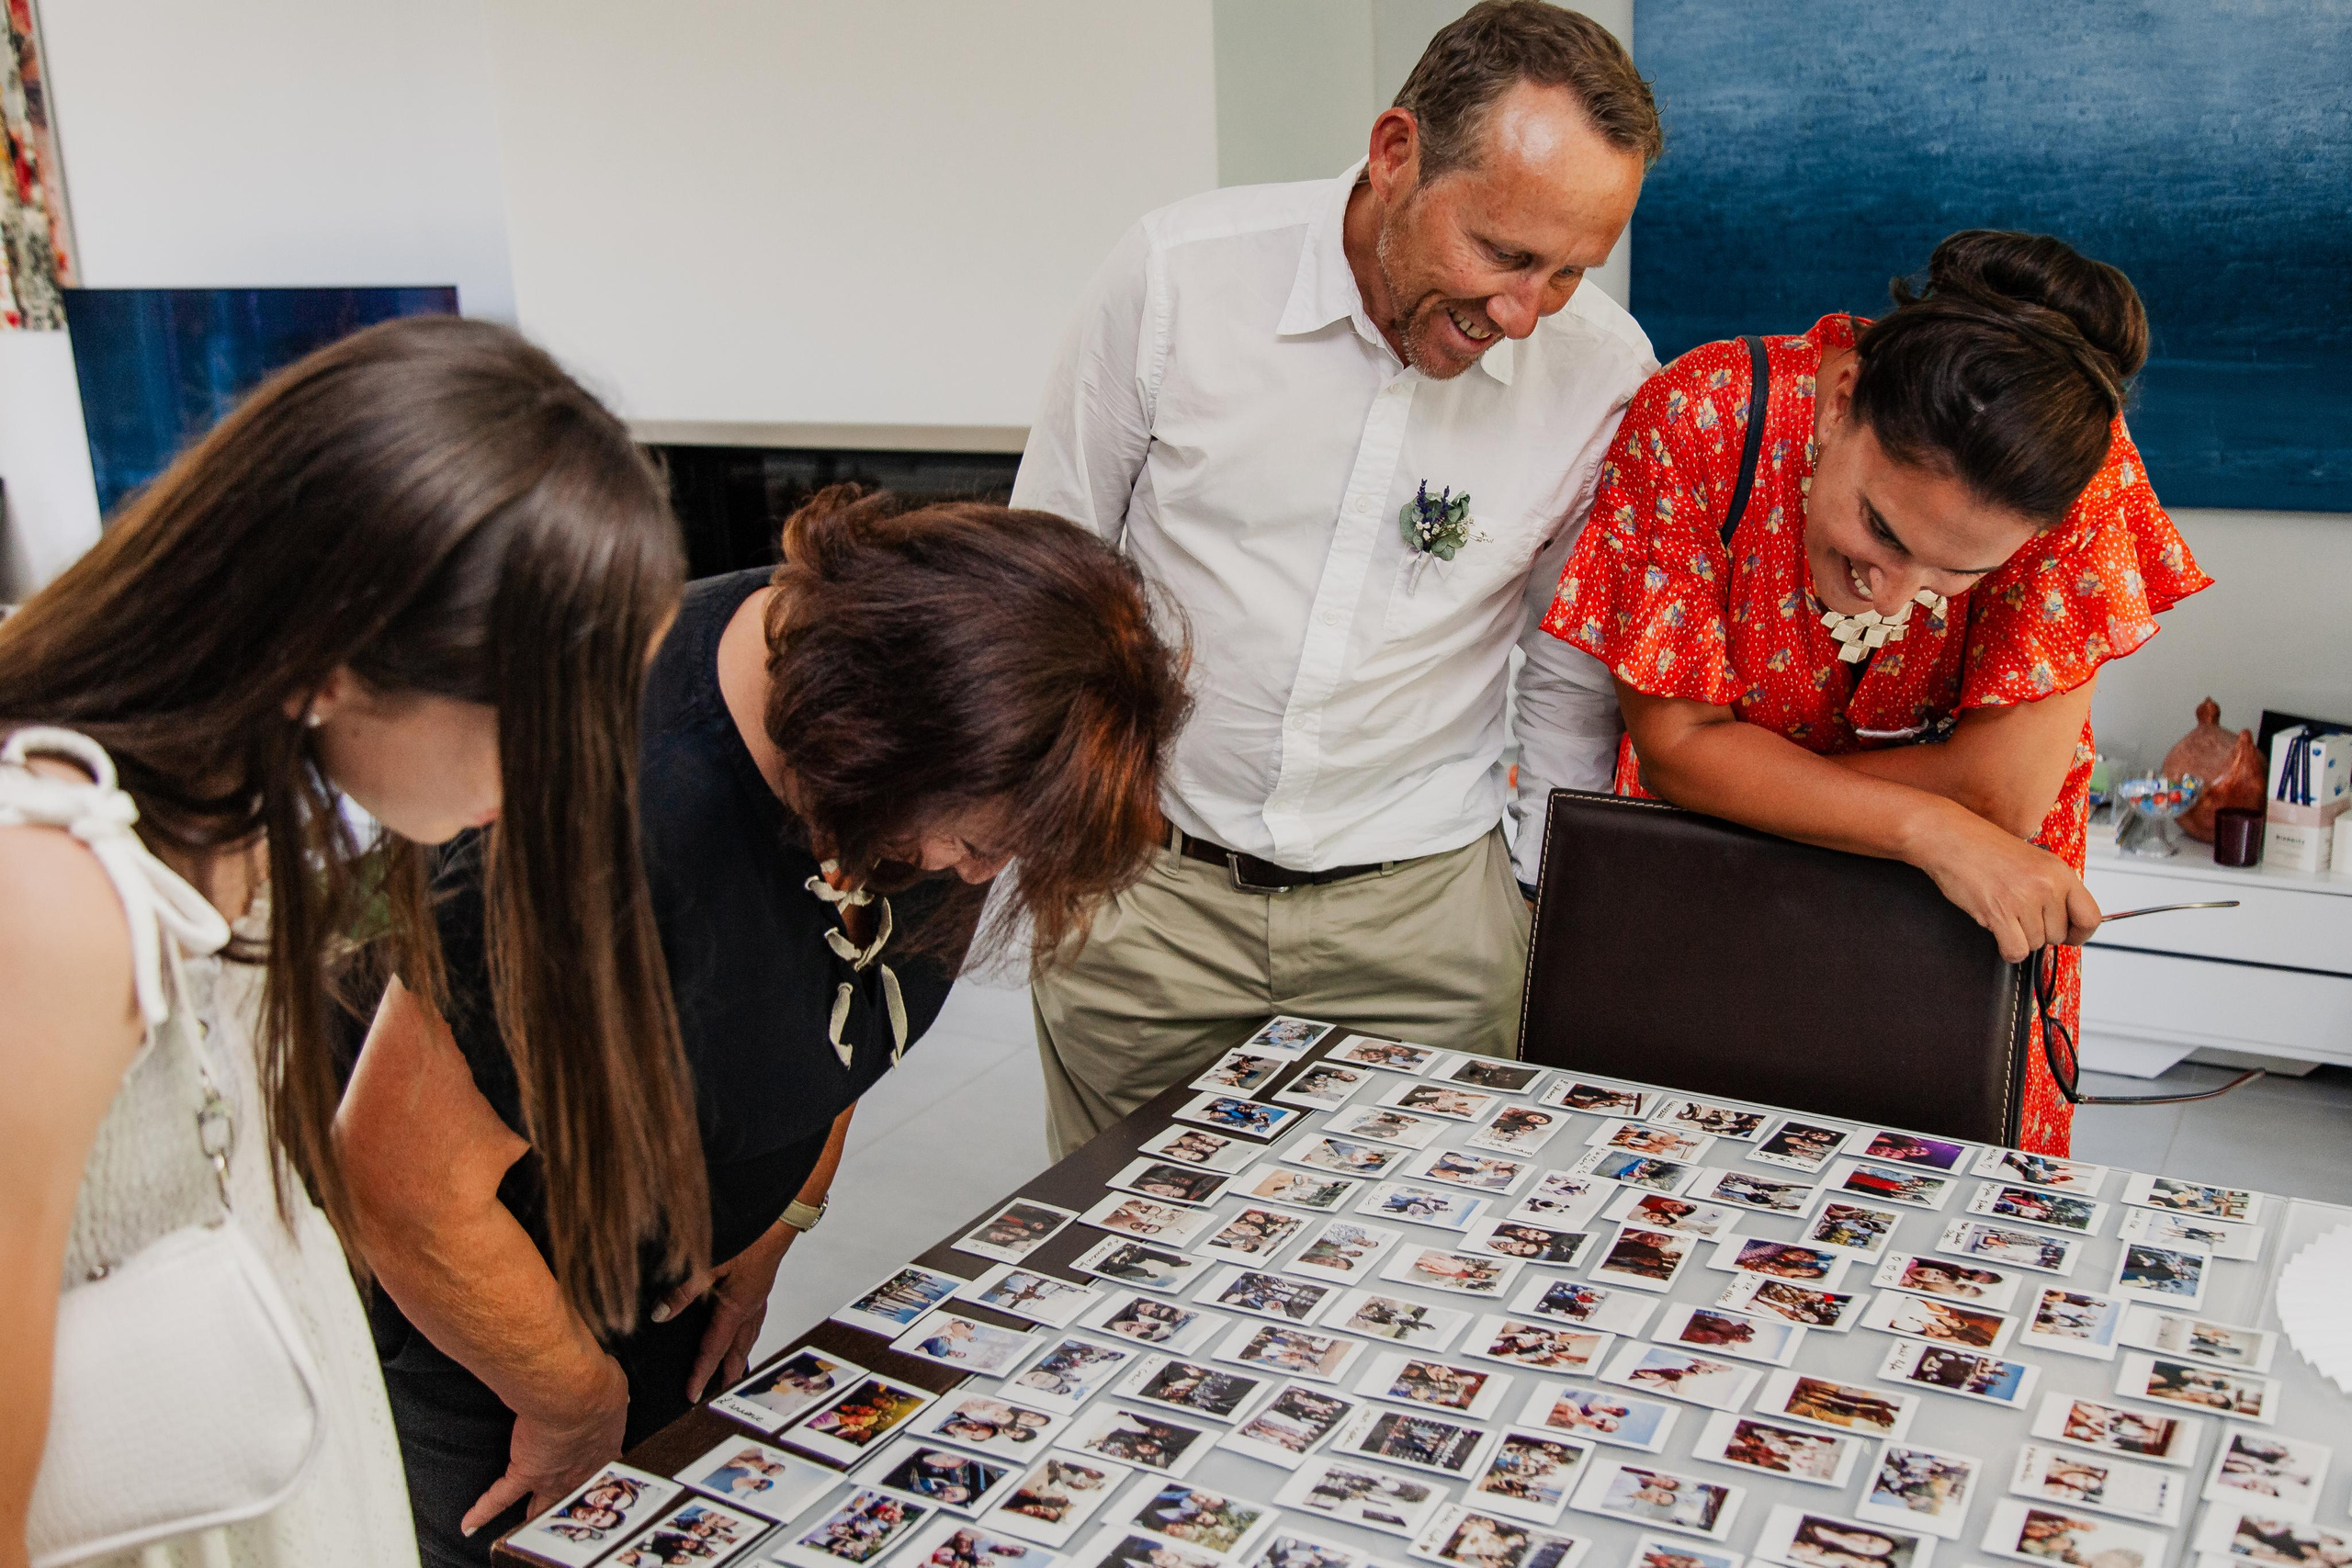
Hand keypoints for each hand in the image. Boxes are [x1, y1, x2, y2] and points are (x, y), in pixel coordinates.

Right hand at [463, 1354, 627, 1534]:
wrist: (573, 1393)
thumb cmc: (597, 1388)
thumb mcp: (615, 1391)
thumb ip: (610, 1399)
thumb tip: (610, 1389)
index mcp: (605, 1450)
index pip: (606, 1472)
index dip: (602, 1477)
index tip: (601, 1480)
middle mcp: (580, 1471)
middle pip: (574, 1497)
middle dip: (570, 1505)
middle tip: (566, 1513)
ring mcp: (552, 1475)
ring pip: (542, 1505)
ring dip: (535, 1514)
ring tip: (527, 1526)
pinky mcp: (525, 1472)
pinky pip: (500, 1497)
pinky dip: (484, 1511)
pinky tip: (471, 1524)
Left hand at [654, 1213, 800, 1402]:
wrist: (781, 1215)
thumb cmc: (749, 1236)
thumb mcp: (707, 1264)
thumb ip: (682, 1292)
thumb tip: (661, 1315)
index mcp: (737, 1307)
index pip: (714, 1349)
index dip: (701, 1373)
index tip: (691, 1395)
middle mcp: (751, 1306)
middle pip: (738, 1348)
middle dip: (728, 1372)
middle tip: (720, 1392)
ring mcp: (759, 1294)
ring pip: (749, 1333)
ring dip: (740, 1352)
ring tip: (735, 1366)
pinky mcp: (762, 1280)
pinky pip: (755, 1315)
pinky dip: (748, 1329)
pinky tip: (744, 1323)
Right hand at [1913, 804, 2101, 962]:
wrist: (1952, 839)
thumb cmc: (1985, 848)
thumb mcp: (2034, 860)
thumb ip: (2054, 887)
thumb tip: (2065, 919)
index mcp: (2060, 872)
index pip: (2090, 917)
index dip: (2080, 934)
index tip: (2070, 936)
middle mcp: (2047, 886)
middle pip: (2058, 935)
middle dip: (2040, 932)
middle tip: (2021, 916)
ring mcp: (2024, 900)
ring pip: (2036, 944)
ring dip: (2020, 937)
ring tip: (2004, 913)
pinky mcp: (1999, 913)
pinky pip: (2016, 950)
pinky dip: (2008, 949)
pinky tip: (1999, 932)